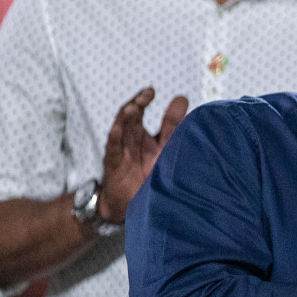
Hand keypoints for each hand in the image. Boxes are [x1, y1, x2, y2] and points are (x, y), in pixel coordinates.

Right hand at [99, 87, 187, 223]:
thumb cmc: (148, 175)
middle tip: (148, 93)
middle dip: (139, 102)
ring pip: (121, 128)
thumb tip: (184, 101)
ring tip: (134, 107)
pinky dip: (115, 138)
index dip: (149, 100)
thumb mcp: (164, 151)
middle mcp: (132, 139)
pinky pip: (113, 149)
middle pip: (132, 115)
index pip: (146, 112)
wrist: (130, 204)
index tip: (165, 94)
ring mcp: (122, 150)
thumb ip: (174, 128)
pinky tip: (118, 129)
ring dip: (126, 116)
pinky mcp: (113, 164)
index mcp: (145, 135)